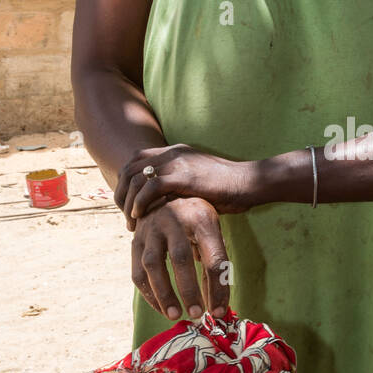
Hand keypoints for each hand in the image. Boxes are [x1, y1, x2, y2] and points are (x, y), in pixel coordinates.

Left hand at [115, 144, 253, 223]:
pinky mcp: (185, 176)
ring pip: (137, 178)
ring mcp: (178, 162)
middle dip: (122, 194)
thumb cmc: (229, 188)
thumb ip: (179, 184)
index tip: (128, 205)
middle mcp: (173, 152)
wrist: (251, 182)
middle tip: (126, 216)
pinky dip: (140, 202)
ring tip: (132, 222)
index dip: (126, 182)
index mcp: (175, 151)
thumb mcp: (198, 180)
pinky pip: (151, 187)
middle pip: (130, 168)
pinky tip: (140, 216)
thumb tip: (164, 201)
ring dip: (128, 202)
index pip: (136, 160)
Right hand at [131, 198, 230, 320]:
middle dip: (189, 290)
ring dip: (164, 294)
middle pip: (181, 258)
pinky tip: (161, 307)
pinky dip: (149, 293)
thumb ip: (215, 262)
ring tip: (175, 315)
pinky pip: (138, 270)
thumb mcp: (212, 230)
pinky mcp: (136, 238)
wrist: (165, 190)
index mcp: (202, 218)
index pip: (213, 258)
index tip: (219, 312)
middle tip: (197, 314)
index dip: (218, 288)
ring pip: (153, 264)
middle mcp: (174, 219)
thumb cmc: (196, 218)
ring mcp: (151, 228)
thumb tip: (217, 304)